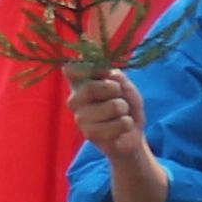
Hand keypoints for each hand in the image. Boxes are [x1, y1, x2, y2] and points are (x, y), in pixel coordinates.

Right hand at [67, 64, 154, 180]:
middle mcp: (74, 99)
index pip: (71, 69)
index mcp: (80, 82)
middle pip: (90, 88)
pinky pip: (119, 124)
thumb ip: (116, 76)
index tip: (102, 71)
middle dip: (114, 90)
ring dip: (124, 110)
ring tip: (120, 114)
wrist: (131, 133)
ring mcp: (80, 118)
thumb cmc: (125, 104)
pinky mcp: (90, 134)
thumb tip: (109, 72)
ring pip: (113, 106)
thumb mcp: (125, 84)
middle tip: (118, 96)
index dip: (86, 67)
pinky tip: (120, 128)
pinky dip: (127, 124)